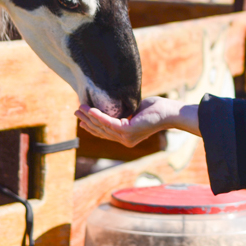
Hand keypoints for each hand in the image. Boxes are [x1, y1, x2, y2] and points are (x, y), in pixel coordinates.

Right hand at [75, 96, 197, 146]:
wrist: (169, 112)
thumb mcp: (134, 111)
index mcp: (126, 137)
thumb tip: (112, 106)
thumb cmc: (155, 109)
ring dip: (89, 117)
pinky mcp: (128, 131)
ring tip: (80, 108)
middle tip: (76, 112)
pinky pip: (109, 122)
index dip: (92, 127)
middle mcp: (125, 140)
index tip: (82, 121)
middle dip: (87, 121)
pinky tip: (91, 109)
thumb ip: (123, 112)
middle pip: (101, 131)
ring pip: (102, 127)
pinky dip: (98, 116)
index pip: (105, 133)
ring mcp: (126, 137)